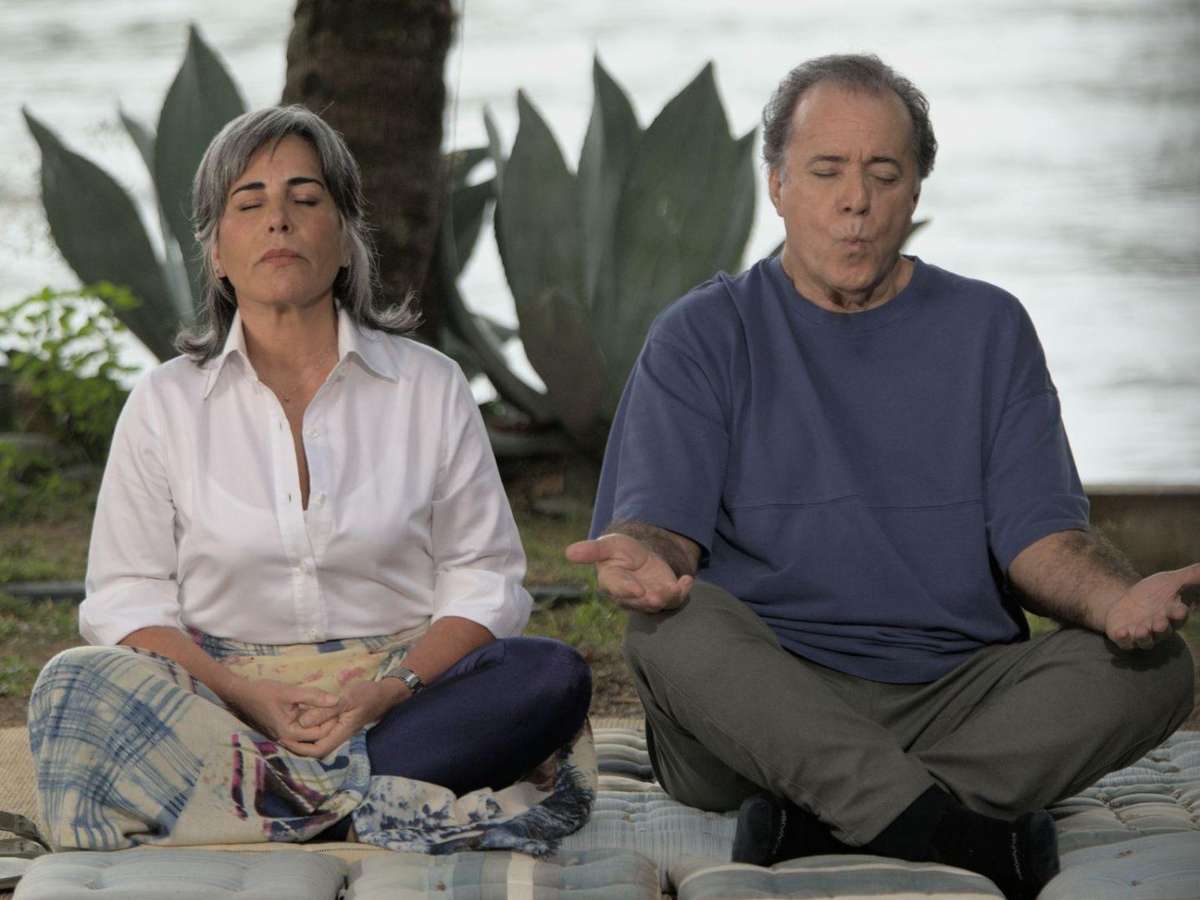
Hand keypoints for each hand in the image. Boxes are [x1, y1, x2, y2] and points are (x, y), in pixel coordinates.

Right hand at [226, 678, 341, 749]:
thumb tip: (337, 700)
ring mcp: (286, 736)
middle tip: (339, 709)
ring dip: (322, 725)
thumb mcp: (291, 692)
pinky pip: (304, 731)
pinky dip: (313, 724)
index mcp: (289, 734)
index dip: (332, 720)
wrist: (242, 693)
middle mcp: (287, 740)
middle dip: (329, 726)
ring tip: (332, 710)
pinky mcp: (285, 730)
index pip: (320, 734)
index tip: (341, 705)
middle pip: (316, 739)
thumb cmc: (264, 692)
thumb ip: (314, 696)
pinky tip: (321, 711)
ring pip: (310, 737)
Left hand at [287, 680, 402, 757]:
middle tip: (278, 732)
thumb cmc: (367, 695)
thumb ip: (325, 710)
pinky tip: (300, 715)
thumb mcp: (346, 699)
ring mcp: (339, 727)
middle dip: (297, 742)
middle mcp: (338, 733)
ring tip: (285, 724)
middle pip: (314, 746)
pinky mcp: (339, 720)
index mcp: (340, 732)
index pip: (317, 750)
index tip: (283, 738)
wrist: (385, 692)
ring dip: (302, 733)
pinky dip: (310, 724)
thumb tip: (302, 722)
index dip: (299, 748)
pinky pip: (321, 727)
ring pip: (317, 736)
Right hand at [566, 533, 693, 612]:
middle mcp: (630, 595)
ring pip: (659, 603)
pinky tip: (688, 579)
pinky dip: (684, 590)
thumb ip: (592, 550)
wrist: (639, 556)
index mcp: (612, 583)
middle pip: (640, 601)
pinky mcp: (666, 594)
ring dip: (668, 597)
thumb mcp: (607, 545)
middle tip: (658, 596)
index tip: (636, 589)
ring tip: (677, 587)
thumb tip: (568, 552)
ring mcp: (649, 597)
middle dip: (650, 600)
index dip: (627, 590)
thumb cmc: (618, 551)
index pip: (618, 589)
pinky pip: (676, 598)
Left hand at [1104, 563, 1197, 649]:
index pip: (1179, 617)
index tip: (1179, 610)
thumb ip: (1190, 575)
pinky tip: (1120, 632)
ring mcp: (1141, 635)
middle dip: (1161, 627)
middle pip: (1163, 631)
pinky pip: (1125, 643)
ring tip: (1141, 630)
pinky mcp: (1124, 638)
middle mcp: (1159, 629)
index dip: (1179, 614)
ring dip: (1144, 636)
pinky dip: (1123, 639)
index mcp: (1172, 616)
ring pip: (1146, 641)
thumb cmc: (1153, 593)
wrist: (1125, 602)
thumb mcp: (1170, 580)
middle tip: (1158, 623)